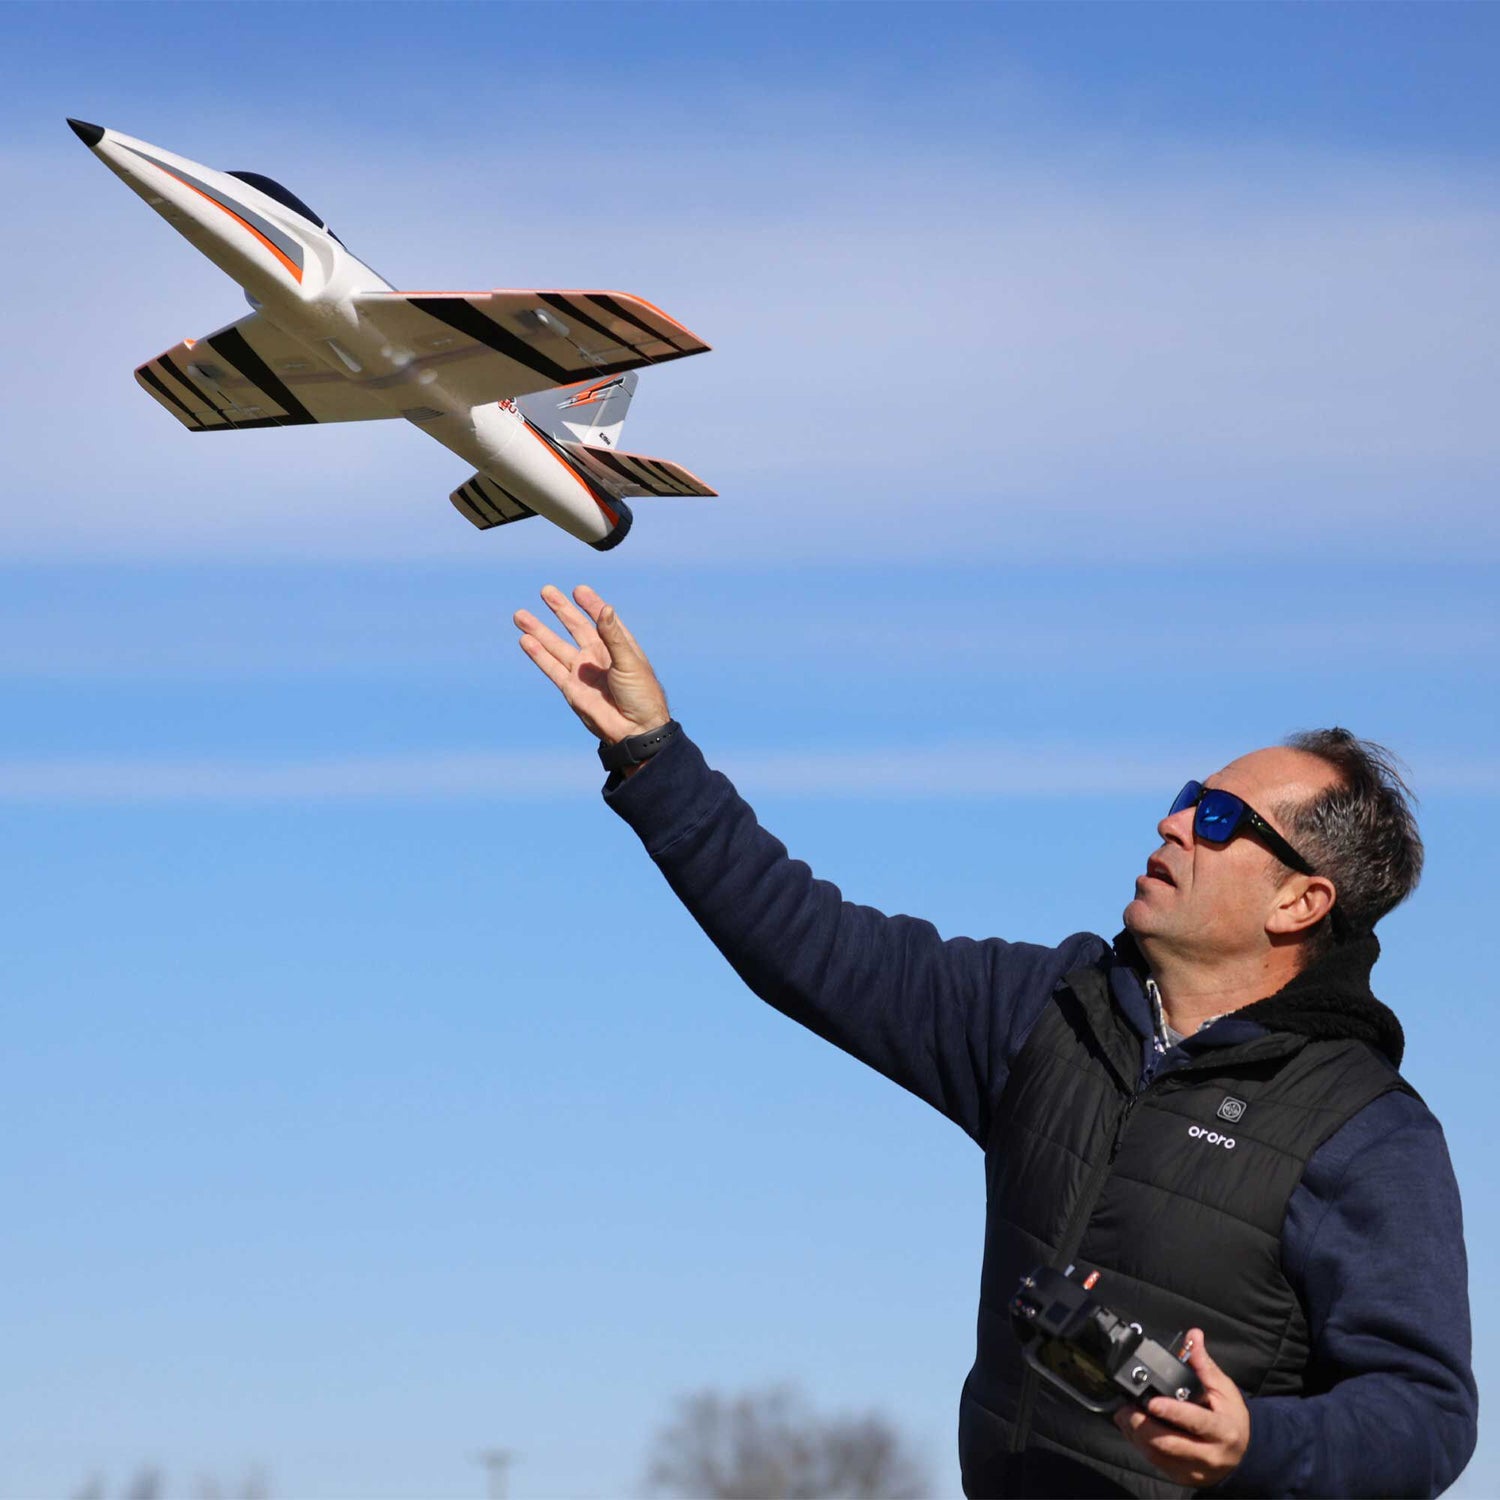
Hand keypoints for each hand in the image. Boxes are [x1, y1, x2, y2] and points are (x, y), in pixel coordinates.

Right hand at [514, 584, 670, 747]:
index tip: (578, 589)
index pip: (601, 619)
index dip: (590, 604)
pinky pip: (551, 667)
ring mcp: (582, 672)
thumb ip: (613, 636)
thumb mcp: (629, 661)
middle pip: (574, 626)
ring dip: (539, 630)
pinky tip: (525, 639)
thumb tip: (605, 607)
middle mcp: (597, 655)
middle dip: (560, 609)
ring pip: (555, 645)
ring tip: (520, 615)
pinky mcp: (570, 688)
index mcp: (617, 646)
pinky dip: (538, 654)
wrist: (635, 729)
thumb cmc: (641, 695)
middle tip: (545, 590)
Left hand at [1113, 1329, 1249, 1487]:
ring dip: (1136, 1436)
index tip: (1152, 1402)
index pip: (1196, 1422)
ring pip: (1159, 1456)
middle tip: (1125, 1408)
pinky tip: (1133, 1430)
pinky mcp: (1184, 1478)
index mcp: (1223, 1430)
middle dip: (1142, 1425)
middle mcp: (1210, 1454)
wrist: (1244, 1455)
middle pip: (1170, 1444)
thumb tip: (1193, 1336)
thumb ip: (1204, 1364)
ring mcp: (1196, 1470)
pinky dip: (1140, 1446)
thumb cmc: (1231, 1418)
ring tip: (1123, 1416)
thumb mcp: (1224, 1389)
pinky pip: (1157, 1464)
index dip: (1172, 1412)